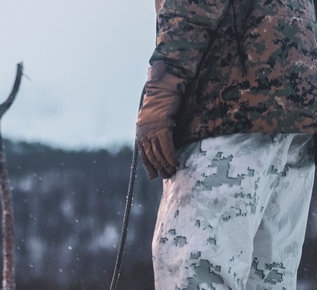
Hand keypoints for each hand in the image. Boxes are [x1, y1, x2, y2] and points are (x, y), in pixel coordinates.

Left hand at [136, 62, 185, 179]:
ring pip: (159, 153)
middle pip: (151, 156)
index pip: (143, 154)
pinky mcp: (162, 127)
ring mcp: (152, 131)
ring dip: (166, 164)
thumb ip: (155, 129)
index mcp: (140, 132)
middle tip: (167, 175)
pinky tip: (175, 163)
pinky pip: (166, 146)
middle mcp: (144, 133)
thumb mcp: (155, 118)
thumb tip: (159, 141)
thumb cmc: (161, 101)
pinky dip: (171, 156)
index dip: (149, 166)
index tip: (154, 175)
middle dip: (159, 167)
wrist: (163, 87)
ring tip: (172, 172)